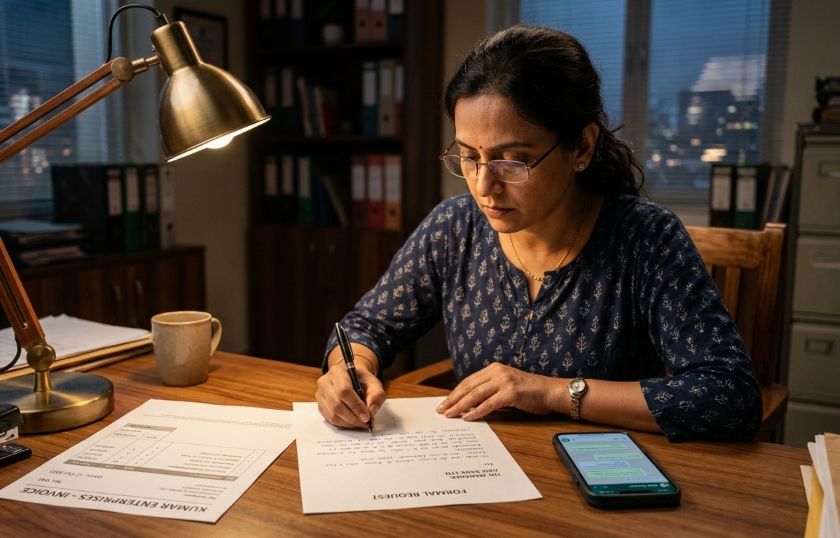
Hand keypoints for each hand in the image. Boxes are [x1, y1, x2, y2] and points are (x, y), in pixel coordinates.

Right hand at [316, 359, 385, 428]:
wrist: (352, 380)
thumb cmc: (362, 381)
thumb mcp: (374, 383)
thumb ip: (376, 395)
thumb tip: (371, 411)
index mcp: (337, 372)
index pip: (344, 391)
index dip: (356, 406)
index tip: (366, 416)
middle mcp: (325, 382)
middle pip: (336, 404)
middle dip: (353, 417)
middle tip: (365, 422)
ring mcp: (320, 395)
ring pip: (332, 414)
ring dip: (348, 422)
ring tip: (360, 423)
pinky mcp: (320, 406)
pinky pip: (330, 419)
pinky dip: (343, 424)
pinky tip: (353, 422)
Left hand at [436, 362, 562, 420]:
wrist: (551, 392)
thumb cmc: (529, 392)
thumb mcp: (506, 387)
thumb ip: (489, 392)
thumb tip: (469, 405)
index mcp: (494, 369)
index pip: (469, 381)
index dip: (455, 393)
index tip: (444, 403)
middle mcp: (497, 372)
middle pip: (469, 387)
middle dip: (453, 399)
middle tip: (441, 411)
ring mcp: (504, 381)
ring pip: (476, 395)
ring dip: (460, 406)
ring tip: (450, 415)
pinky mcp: (511, 392)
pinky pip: (489, 404)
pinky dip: (477, 412)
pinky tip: (468, 418)